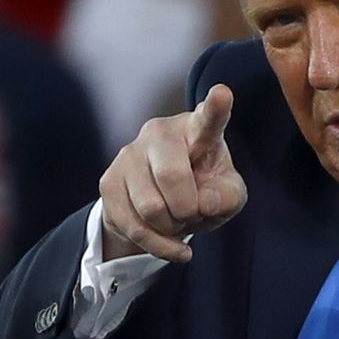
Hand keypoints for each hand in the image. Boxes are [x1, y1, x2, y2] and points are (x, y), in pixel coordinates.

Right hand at [99, 84, 248, 261]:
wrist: (163, 209)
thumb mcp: (228, 196)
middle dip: (188, 208)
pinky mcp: (109, 181)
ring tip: (177, 219)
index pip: (208, 119)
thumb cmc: (204, 191)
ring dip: (172, 227)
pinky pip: (134, 226)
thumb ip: (228, 196)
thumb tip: (205, 201)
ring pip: (150, 207)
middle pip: (171, 176)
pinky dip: (158, 245)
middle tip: (193, 212)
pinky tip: (171, 244)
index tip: (223, 93)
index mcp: (197, 130)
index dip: (216, 108)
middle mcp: (160, 132)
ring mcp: (129, 154)